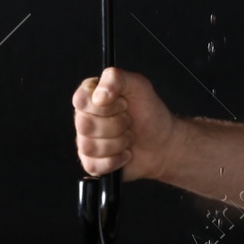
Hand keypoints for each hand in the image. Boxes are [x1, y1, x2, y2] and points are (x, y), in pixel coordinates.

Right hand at [72, 66, 177, 182]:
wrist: (163, 143)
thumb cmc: (150, 113)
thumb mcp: (138, 85)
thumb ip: (115, 78)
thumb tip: (98, 96)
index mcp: (91, 96)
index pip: (80, 100)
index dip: (104, 106)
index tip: (123, 104)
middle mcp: (85, 117)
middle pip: (84, 125)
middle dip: (116, 125)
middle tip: (128, 121)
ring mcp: (86, 140)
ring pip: (89, 146)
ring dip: (117, 143)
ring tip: (128, 138)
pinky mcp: (92, 162)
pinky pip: (93, 164)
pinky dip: (115, 160)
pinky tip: (124, 153)